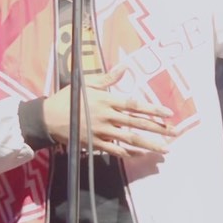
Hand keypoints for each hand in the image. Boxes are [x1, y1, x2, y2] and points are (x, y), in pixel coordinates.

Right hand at [42, 67, 174, 158]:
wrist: (47, 118)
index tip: (168, 113)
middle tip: (175, 132)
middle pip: (137, 123)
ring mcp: (101, 132)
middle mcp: (106, 116)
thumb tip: (124, 67)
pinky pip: (115, 150)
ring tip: (165, 149)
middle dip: (158, 128)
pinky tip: (142, 154)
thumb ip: (107, 78)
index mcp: (106, 100)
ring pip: (129, 139)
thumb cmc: (68, 98)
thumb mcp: (87, 84)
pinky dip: (129, 153)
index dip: (152, 109)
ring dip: (149, 144)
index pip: (134, 105)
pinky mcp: (95, 144)